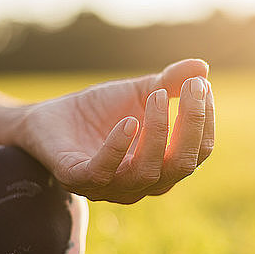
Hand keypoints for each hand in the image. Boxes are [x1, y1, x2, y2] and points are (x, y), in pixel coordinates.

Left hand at [16, 59, 214, 203]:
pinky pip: (102, 172)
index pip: (197, 153)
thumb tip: (203, 67)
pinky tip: (128, 122)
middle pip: (181, 166)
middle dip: (191, 126)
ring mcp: (110, 186)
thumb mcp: (138, 92)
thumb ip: (169, 83)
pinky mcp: (77, 180)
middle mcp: (142, 184)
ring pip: (147, 173)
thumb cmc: (99, 111)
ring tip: (157, 96)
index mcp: (162, 166)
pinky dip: (118, 148)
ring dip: (158, 132)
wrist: (49, 118)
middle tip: (191, 89)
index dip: (205, 122)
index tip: (202, 86)